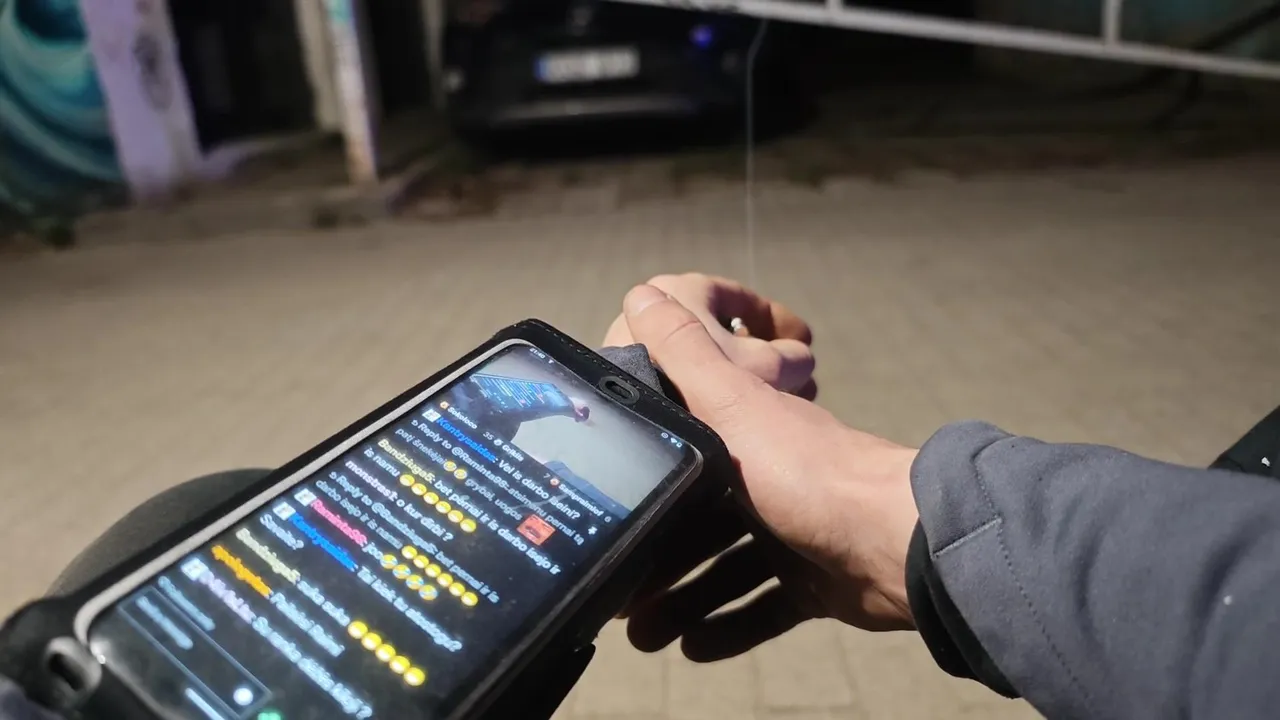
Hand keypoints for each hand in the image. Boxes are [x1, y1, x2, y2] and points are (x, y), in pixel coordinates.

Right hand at [618, 284, 920, 661]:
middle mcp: (771, 481)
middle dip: (659, 562)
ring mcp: (797, 533)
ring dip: (686, 601)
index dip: (647, 488)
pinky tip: (693, 646)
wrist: (892, 541)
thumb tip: (640, 291)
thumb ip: (684, 355)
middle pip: (701, 525)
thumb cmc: (806, 471)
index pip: (686, 459)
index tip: (609, 518)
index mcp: (749, 435)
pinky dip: (731, 626)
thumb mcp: (730, 404)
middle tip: (618, 599)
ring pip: (729, 571)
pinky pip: (766, 608)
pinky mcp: (818, 581)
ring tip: (645, 635)